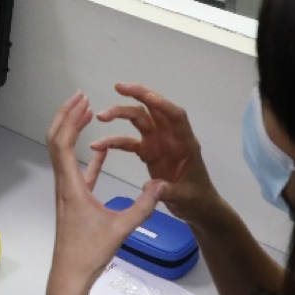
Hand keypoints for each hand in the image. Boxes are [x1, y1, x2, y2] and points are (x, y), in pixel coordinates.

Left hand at [46, 91, 163, 294]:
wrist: (70, 275)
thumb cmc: (89, 253)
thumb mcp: (121, 229)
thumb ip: (143, 206)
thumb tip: (161, 185)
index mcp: (71, 186)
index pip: (63, 143)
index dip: (70, 119)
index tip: (82, 101)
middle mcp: (64, 184)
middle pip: (56, 141)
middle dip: (67, 116)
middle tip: (81, 97)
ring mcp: (68, 192)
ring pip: (64, 153)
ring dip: (73, 132)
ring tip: (87, 114)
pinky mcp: (74, 201)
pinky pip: (78, 171)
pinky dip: (87, 157)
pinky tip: (99, 150)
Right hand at [91, 83, 220, 225]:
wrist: (196, 207)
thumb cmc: (197, 199)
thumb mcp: (186, 197)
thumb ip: (170, 191)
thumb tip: (151, 186)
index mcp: (185, 142)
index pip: (176, 116)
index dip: (162, 104)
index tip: (146, 96)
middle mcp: (170, 137)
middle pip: (154, 110)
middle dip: (138, 95)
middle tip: (118, 87)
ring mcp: (157, 143)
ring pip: (139, 121)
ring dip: (121, 114)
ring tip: (101, 116)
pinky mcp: (147, 152)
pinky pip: (128, 142)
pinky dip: (113, 142)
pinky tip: (97, 145)